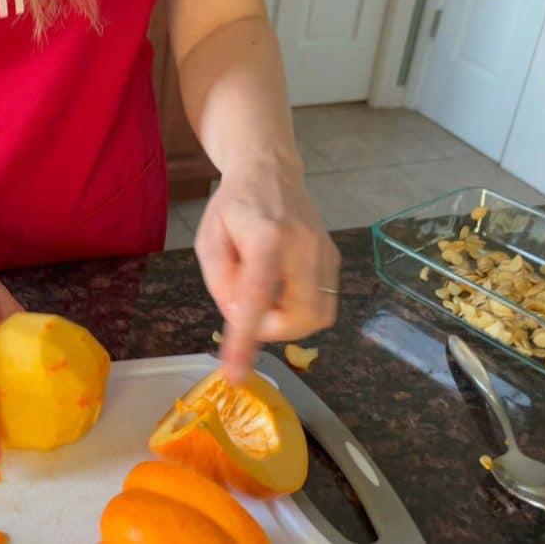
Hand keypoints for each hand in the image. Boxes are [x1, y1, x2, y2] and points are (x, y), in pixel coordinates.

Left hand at [194, 159, 339, 382]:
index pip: (257, 299)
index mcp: (268, 237)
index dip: (245, 341)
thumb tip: (238, 316)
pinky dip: (299, 308)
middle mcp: (305, 245)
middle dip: (271, 329)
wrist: (270, 170)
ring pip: (319, 316)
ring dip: (287, 321)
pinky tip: (281, 288)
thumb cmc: (233, 206)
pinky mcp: (335, 257)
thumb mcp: (209, 240)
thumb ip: (220, 281)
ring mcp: (326, 251)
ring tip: (265, 297)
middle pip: (301, 316)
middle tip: (249, 311)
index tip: (235, 374)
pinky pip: (324, 303)